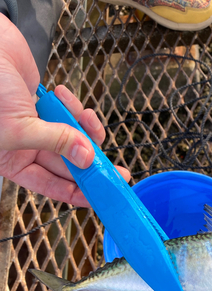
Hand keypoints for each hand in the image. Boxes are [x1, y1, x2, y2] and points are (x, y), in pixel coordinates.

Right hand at [0, 14, 129, 205]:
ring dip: (85, 129)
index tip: (102, 196)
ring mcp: (38, 127)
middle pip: (68, 165)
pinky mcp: (47, 107)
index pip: (51, 186)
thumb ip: (56, 143)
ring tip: (85, 117)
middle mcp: (27, 148)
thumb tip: (86, 158)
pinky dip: (73, 107)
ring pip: (74, 139)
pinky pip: (71, 115)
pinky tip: (62, 94)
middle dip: (93, 165)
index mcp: (14, 162)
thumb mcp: (21, 127)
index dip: (78, 193)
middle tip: (118, 171)